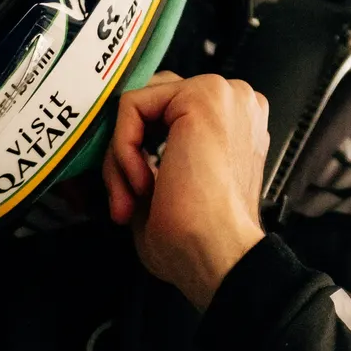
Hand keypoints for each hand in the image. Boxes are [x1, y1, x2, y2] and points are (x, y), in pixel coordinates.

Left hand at [103, 69, 267, 309]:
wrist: (218, 256)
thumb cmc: (201, 238)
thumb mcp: (169, 186)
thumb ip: (150, 156)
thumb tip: (116, 147)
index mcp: (233, 126)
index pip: (165, 115)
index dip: (137, 153)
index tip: (131, 197)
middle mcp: (234, 103)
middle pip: (150, 108)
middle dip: (125, 153)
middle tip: (126, 200)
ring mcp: (221, 94)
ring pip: (138, 108)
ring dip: (123, 156)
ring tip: (134, 197)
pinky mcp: (201, 95)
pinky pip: (132, 107)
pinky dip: (123, 149)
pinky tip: (143, 185)